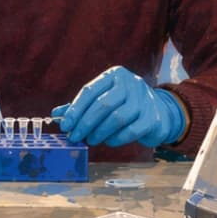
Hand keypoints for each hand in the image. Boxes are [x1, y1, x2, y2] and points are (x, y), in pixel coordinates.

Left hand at [53, 66, 187, 147]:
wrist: (160, 112)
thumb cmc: (124, 105)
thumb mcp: (103, 99)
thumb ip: (81, 106)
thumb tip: (56, 115)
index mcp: (115, 75)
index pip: (90, 91)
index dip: (75, 110)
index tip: (64, 126)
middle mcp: (131, 83)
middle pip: (103, 104)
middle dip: (85, 123)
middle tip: (75, 137)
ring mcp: (145, 100)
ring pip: (116, 118)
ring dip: (99, 132)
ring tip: (90, 140)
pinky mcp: (154, 118)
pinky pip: (130, 131)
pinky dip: (115, 139)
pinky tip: (107, 141)